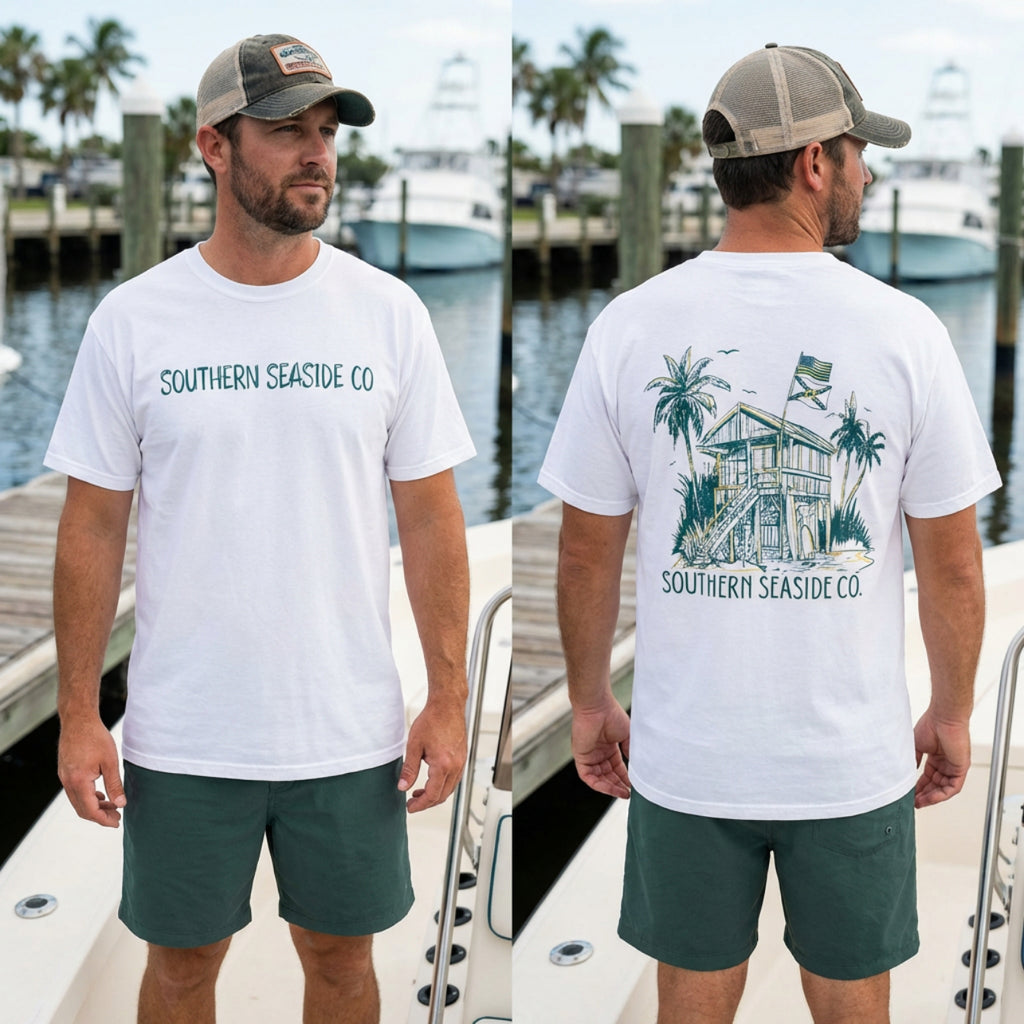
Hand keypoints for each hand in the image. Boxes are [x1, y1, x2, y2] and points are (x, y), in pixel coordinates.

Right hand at [57, 715, 125, 826]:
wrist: (78, 720)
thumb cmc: (95, 737)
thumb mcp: (110, 761)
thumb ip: (114, 785)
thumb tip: (121, 803)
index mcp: (79, 781)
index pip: (90, 810)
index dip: (104, 819)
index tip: (116, 822)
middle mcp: (68, 782)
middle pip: (82, 809)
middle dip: (100, 816)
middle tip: (117, 817)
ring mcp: (64, 777)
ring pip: (78, 802)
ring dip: (94, 807)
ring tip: (112, 806)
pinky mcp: (65, 772)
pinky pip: (75, 792)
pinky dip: (87, 797)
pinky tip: (100, 795)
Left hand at [398, 698, 466, 812]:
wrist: (447, 705)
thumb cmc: (432, 720)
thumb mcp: (414, 745)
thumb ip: (409, 769)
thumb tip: (403, 786)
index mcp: (443, 765)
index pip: (432, 795)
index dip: (420, 805)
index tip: (410, 807)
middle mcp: (455, 766)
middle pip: (443, 795)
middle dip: (427, 803)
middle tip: (412, 803)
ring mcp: (461, 762)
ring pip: (450, 788)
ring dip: (435, 794)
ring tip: (419, 792)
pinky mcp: (462, 757)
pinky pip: (454, 779)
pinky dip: (443, 785)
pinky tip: (432, 779)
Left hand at [572, 697, 630, 798]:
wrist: (597, 706)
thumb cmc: (612, 715)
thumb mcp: (626, 735)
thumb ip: (630, 751)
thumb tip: (636, 767)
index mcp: (608, 747)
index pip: (617, 767)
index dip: (625, 777)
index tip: (636, 786)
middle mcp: (598, 753)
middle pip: (608, 775)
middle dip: (619, 785)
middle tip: (631, 793)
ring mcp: (589, 756)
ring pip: (599, 779)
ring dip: (611, 788)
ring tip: (624, 793)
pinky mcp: (580, 757)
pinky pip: (589, 777)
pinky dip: (600, 785)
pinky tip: (613, 789)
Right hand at [914, 708, 970, 807]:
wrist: (943, 718)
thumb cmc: (931, 725)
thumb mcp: (916, 746)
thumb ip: (913, 760)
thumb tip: (906, 773)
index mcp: (936, 757)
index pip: (928, 777)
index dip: (918, 787)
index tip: (909, 794)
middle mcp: (946, 763)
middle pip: (935, 785)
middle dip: (923, 795)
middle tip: (912, 802)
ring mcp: (954, 767)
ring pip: (944, 789)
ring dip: (931, 797)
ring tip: (918, 802)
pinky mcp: (961, 769)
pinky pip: (953, 787)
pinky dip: (941, 794)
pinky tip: (930, 798)